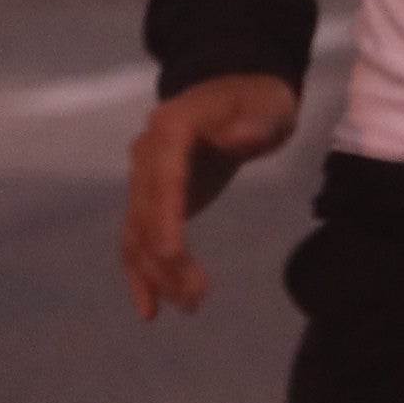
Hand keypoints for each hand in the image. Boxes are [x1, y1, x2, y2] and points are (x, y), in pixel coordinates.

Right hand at [123, 74, 302, 317]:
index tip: (173, 254)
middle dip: (167, 259)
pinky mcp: (154, 200)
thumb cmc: (257, 101)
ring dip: (159, 274)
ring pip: (139, 234)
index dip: (166, 217)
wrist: (238, 92)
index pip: (163, 178)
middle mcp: (147, 155)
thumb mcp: (265, 108)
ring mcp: (145, 179)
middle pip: (147, 214)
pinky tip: (152, 310)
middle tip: (197, 296)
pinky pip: (138, 240)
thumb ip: (250, 124)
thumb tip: (236, 139)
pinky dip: (142, 274)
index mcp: (171, 129)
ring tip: (191, 305)